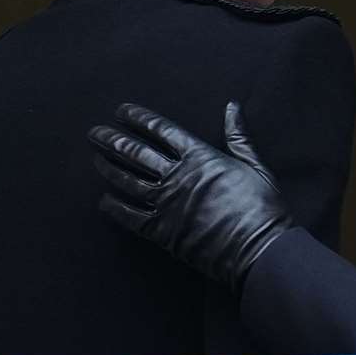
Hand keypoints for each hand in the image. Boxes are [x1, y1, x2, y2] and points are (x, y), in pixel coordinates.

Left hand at [89, 102, 289, 290]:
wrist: (257, 248)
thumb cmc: (261, 206)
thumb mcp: (254, 164)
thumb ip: (238, 135)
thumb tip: (232, 106)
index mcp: (200, 156)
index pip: (162, 130)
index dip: (139, 118)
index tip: (121, 111)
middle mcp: (177, 176)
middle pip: (136, 152)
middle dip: (112, 139)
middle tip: (94, 133)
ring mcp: (166, 203)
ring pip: (128, 180)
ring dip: (108, 167)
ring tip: (95, 158)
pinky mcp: (161, 230)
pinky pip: (129, 215)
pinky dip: (113, 207)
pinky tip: (103, 200)